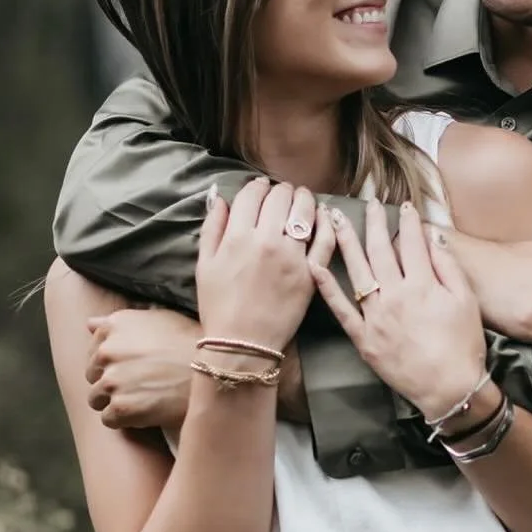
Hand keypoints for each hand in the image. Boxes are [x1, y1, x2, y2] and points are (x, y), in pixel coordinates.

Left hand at [86, 306, 198, 429]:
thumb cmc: (192, 343)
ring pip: (96, 399)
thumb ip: (120, 323)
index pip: (94, 351)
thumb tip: (89, 324)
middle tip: (141, 386)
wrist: (216, 372)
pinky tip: (146, 412)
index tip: (133, 368)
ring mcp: (112, 380)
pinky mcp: (121, 407)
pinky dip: (124, 420)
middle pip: (92, 376)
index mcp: (114, 326)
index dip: (112, 363)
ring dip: (116, 402)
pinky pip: (108, 419)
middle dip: (111, 383)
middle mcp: (108, 350)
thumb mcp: (159, 319)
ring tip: (145, 399)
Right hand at [196, 179, 326, 354]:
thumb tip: (221, 198)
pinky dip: (326, 222)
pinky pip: (325, 239)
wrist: (242, 345)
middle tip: (282, 195)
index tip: (261, 188)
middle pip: (281, 197)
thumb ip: (212, 228)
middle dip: (281, 191)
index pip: (253, 194)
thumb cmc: (219, 307)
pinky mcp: (311, 273)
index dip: (258, 186)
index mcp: (237, 237)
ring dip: (304, 199)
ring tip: (303, 199)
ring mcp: (292, 256)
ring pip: (305, 210)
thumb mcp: (205, 265)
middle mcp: (266, 241)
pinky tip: (324, 215)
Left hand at [308, 199, 487, 420]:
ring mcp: (375, 316)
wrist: (450, 389)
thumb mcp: (466, 301)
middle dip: (375, 223)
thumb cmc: (463, 346)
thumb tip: (433, 238)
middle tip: (368, 202)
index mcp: (422, 285)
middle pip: (381, 251)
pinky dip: (326, 287)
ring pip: (357, 272)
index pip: (412, 243)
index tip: (403, 206)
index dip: (408, 222)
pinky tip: (315, 265)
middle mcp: (395, 295)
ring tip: (336, 219)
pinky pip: (341, 309)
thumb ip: (448, 267)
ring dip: (345, 242)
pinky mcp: (363, 337)